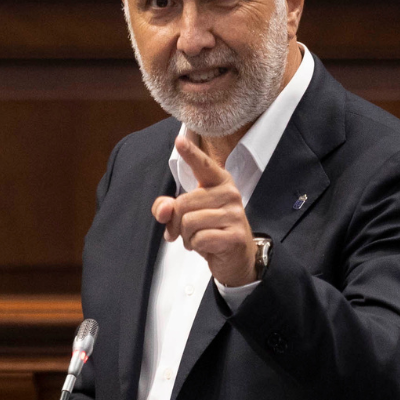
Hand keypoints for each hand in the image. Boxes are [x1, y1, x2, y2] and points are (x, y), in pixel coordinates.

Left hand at [153, 134, 257, 287]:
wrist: (236, 259)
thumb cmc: (210, 230)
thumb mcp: (186, 216)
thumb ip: (168, 208)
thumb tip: (164, 210)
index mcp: (219, 182)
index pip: (203, 165)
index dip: (191, 153)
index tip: (180, 140)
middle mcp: (229, 194)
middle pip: (183, 203)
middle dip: (176, 223)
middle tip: (184, 232)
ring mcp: (235, 214)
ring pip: (189, 222)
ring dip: (186, 236)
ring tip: (197, 239)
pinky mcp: (235, 235)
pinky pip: (200, 238)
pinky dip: (196, 246)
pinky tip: (206, 247)